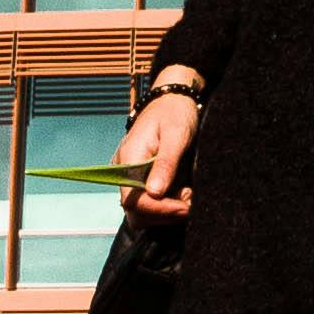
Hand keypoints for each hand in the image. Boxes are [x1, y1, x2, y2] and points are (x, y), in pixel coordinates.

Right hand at [114, 83, 200, 215]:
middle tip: (190, 201)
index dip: (158, 209)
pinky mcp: (140, 181)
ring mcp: (130, 178)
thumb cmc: (175, 113)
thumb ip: (165, 163)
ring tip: (187, 195)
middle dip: (164, 214)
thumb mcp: (176, 134)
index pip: (132, 200)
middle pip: (135, 212)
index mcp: (128, 159)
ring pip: (142, 213)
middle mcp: (123, 172)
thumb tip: (154, 193)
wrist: (172, 100)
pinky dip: (167, 206)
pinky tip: (182, 193)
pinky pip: (149, 204)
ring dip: (167, 212)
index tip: (184, 207)